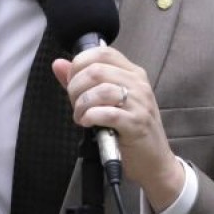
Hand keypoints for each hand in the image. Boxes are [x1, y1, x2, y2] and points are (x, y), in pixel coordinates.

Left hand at [52, 47, 184, 212]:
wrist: (155, 161)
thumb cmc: (129, 130)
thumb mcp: (107, 101)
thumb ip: (82, 81)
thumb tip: (58, 64)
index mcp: (133, 73)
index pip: (103, 52)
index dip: (80, 63)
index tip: (72, 81)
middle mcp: (138, 84)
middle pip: (96, 70)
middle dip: (76, 86)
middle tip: (75, 103)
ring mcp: (139, 103)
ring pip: (100, 90)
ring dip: (82, 104)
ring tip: (80, 115)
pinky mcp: (137, 123)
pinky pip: (107, 113)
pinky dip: (91, 116)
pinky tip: (87, 123)